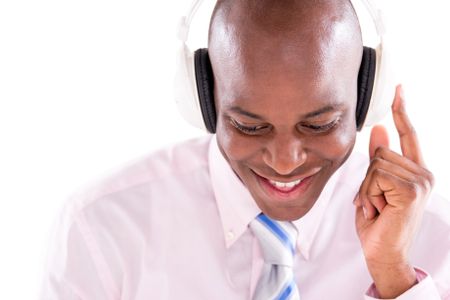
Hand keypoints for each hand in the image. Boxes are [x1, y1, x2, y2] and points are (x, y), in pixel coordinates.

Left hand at [354, 85, 434, 297]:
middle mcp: (423, 173)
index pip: (408, 134)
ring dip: (367, 187)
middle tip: (375, 201)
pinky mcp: (412, 189)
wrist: (382, 251)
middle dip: (368, 178)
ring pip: (376, 162)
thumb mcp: (374, 186)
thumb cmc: (378, 222)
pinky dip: (369, 193)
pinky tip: (379, 209)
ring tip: (377, 206)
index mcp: (415, 171)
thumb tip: (380, 129)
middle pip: (380, 151)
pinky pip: (376, 175)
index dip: (402, 111)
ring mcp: (421, 180)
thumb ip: (378, 159)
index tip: (398, 89)